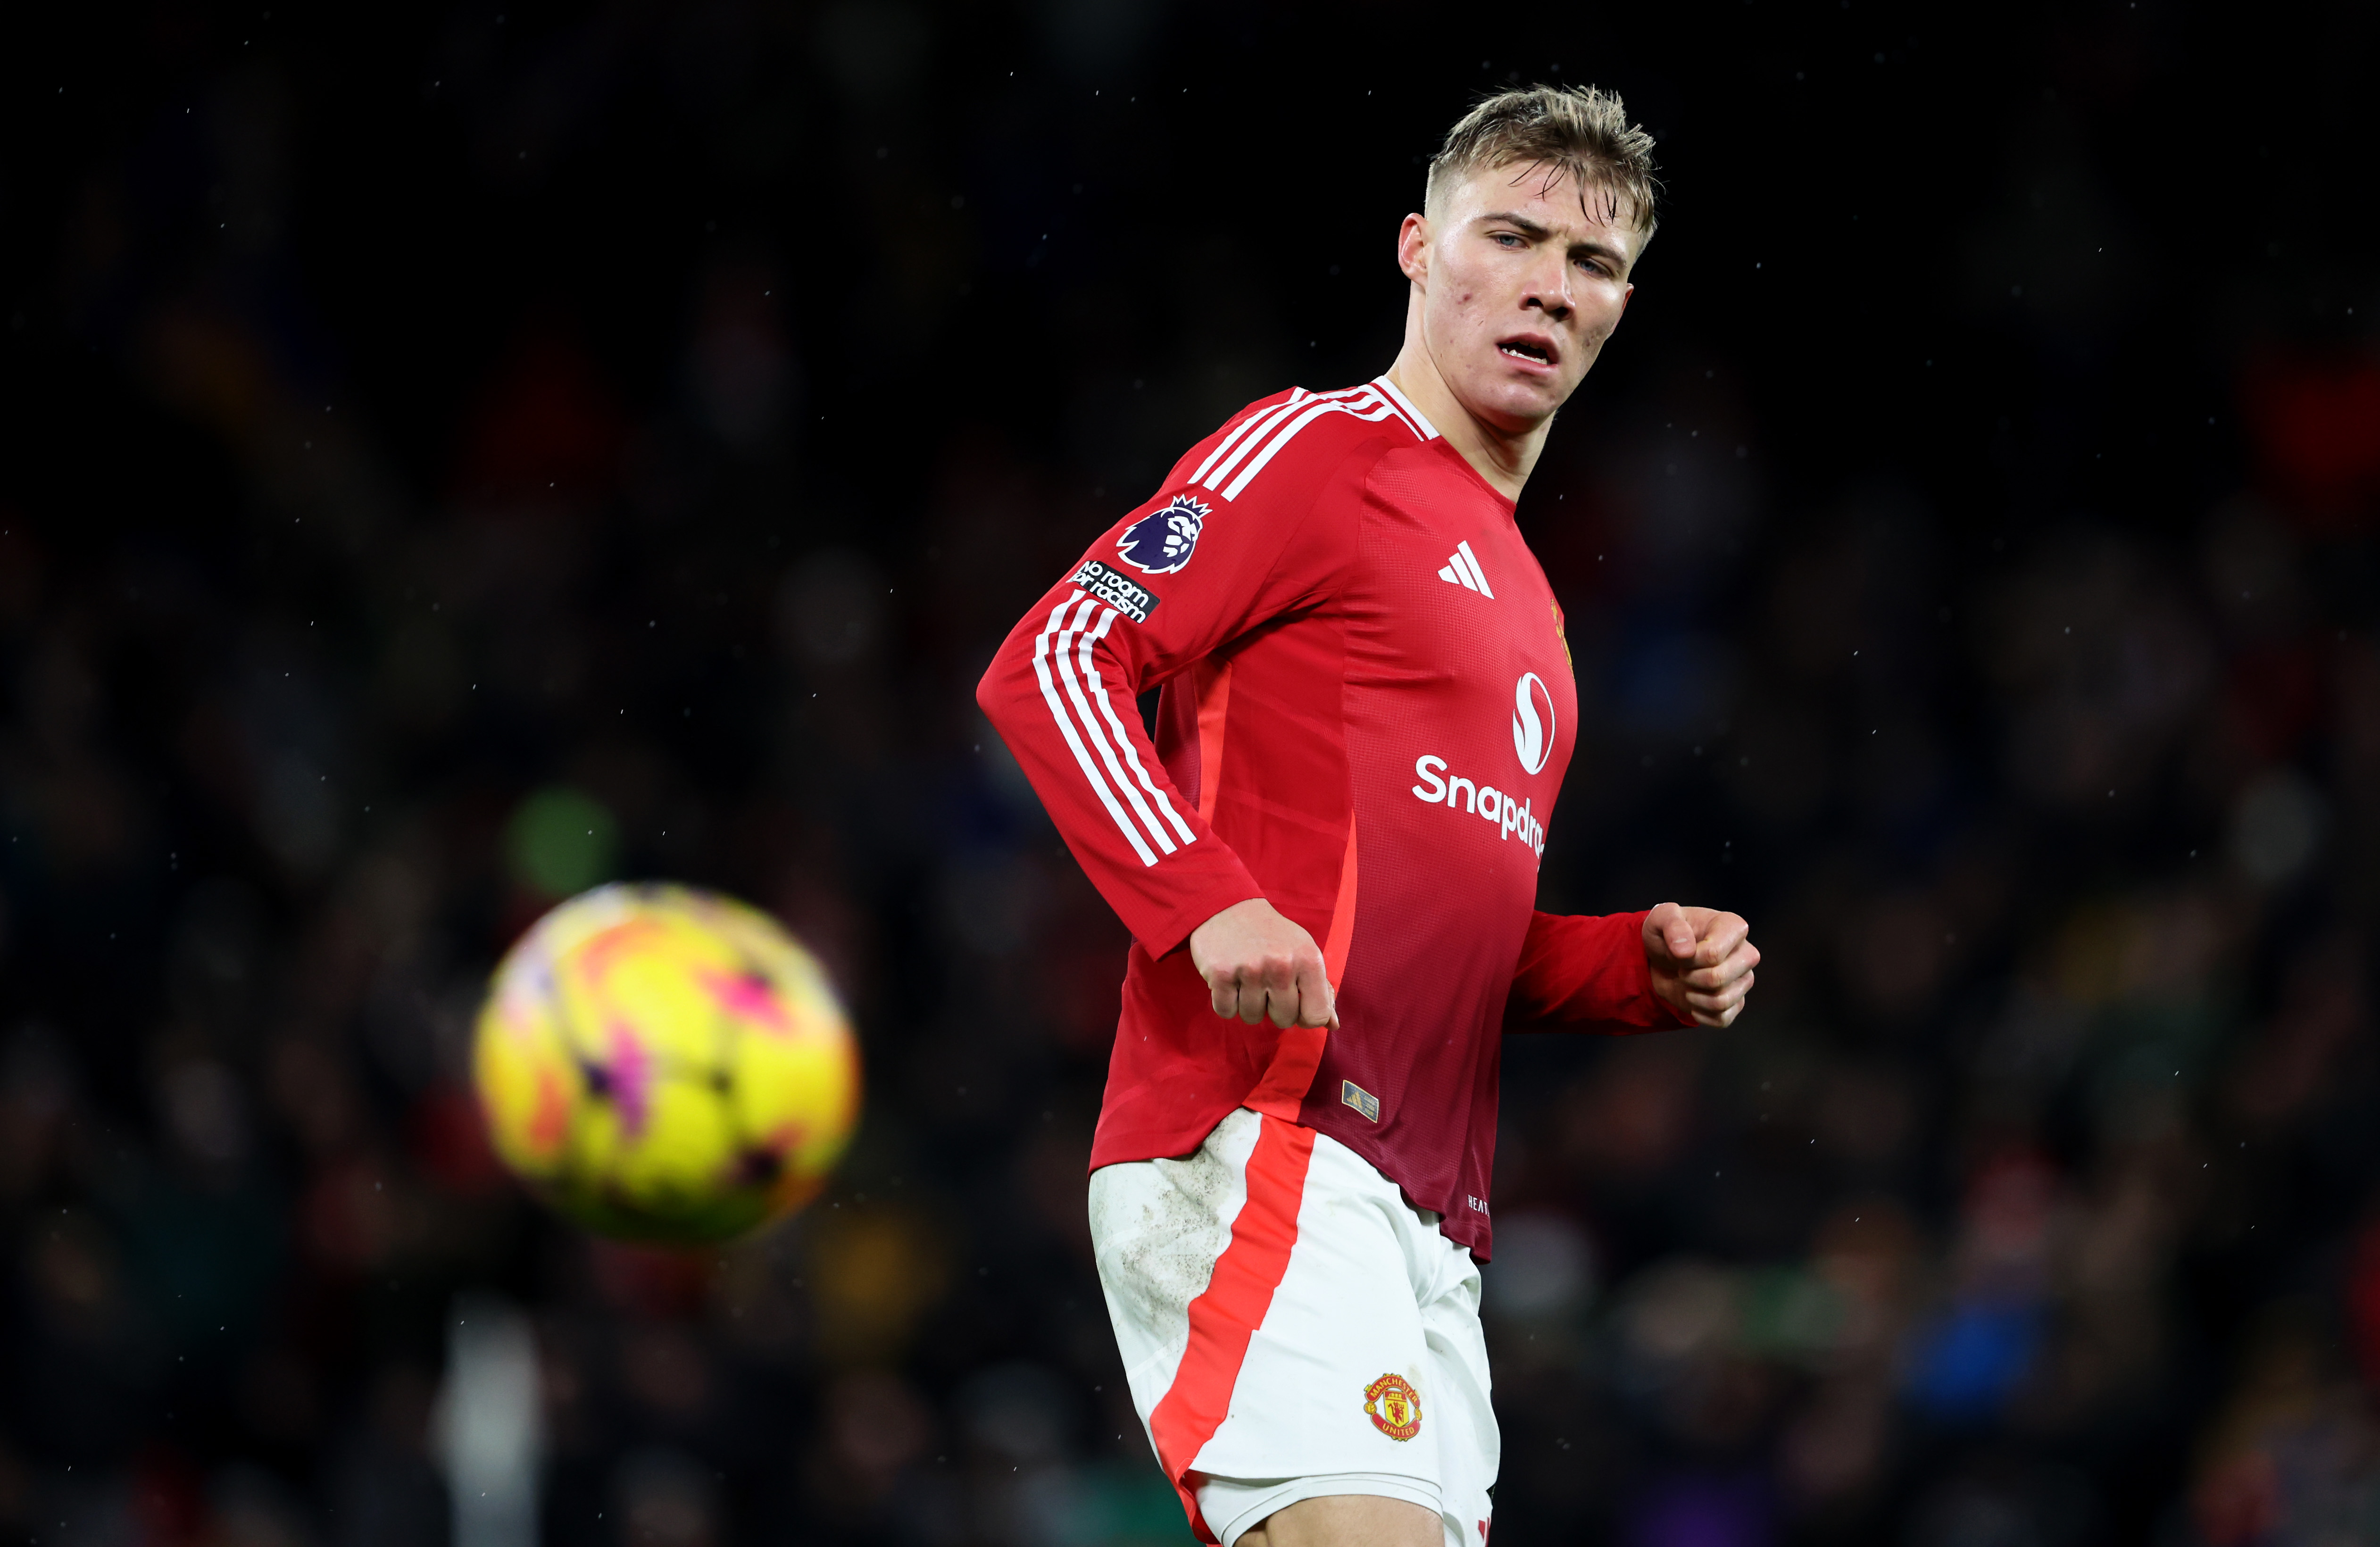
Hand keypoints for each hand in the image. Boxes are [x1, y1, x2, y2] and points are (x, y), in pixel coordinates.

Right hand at [1188, 898, 1338, 1030]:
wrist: (1228, 908)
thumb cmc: (1272, 936)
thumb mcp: (1303, 953)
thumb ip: (1321, 990)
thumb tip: (1333, 1025)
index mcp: (1308, 960)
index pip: (1317, 1015)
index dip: (1305, 1017)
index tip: (1295, 1004)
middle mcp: (1282, 965)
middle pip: (1283, 1020)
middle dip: (1274, 1009)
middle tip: (1266, 984)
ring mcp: (1250, 970)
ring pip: (1253, 1017)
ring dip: (1248, 1004)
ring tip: (1246, 979)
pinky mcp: (1221, 974)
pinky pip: (1226, 1011)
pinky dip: (1226, 1002)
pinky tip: (1229, 980)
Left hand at [1644, 902, 1758, 1027]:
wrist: (1666, 956)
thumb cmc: (1669, 933)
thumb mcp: (1661, 919)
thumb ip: (1672, 926)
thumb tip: (1686, 951)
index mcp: (1733, 927)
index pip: (1713, 954)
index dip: (1688, 960)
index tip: (1678, 952)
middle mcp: (1746, 953)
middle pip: (1718, 978)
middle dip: (1689, 977)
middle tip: (1681, 969)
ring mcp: (1745, 980)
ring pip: (1721, 1001)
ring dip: (1693, 996)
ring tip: (1687, 983)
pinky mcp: (1737, 1002)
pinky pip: (1722, 1018)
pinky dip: (1700, 1013)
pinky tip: (1693, 999)